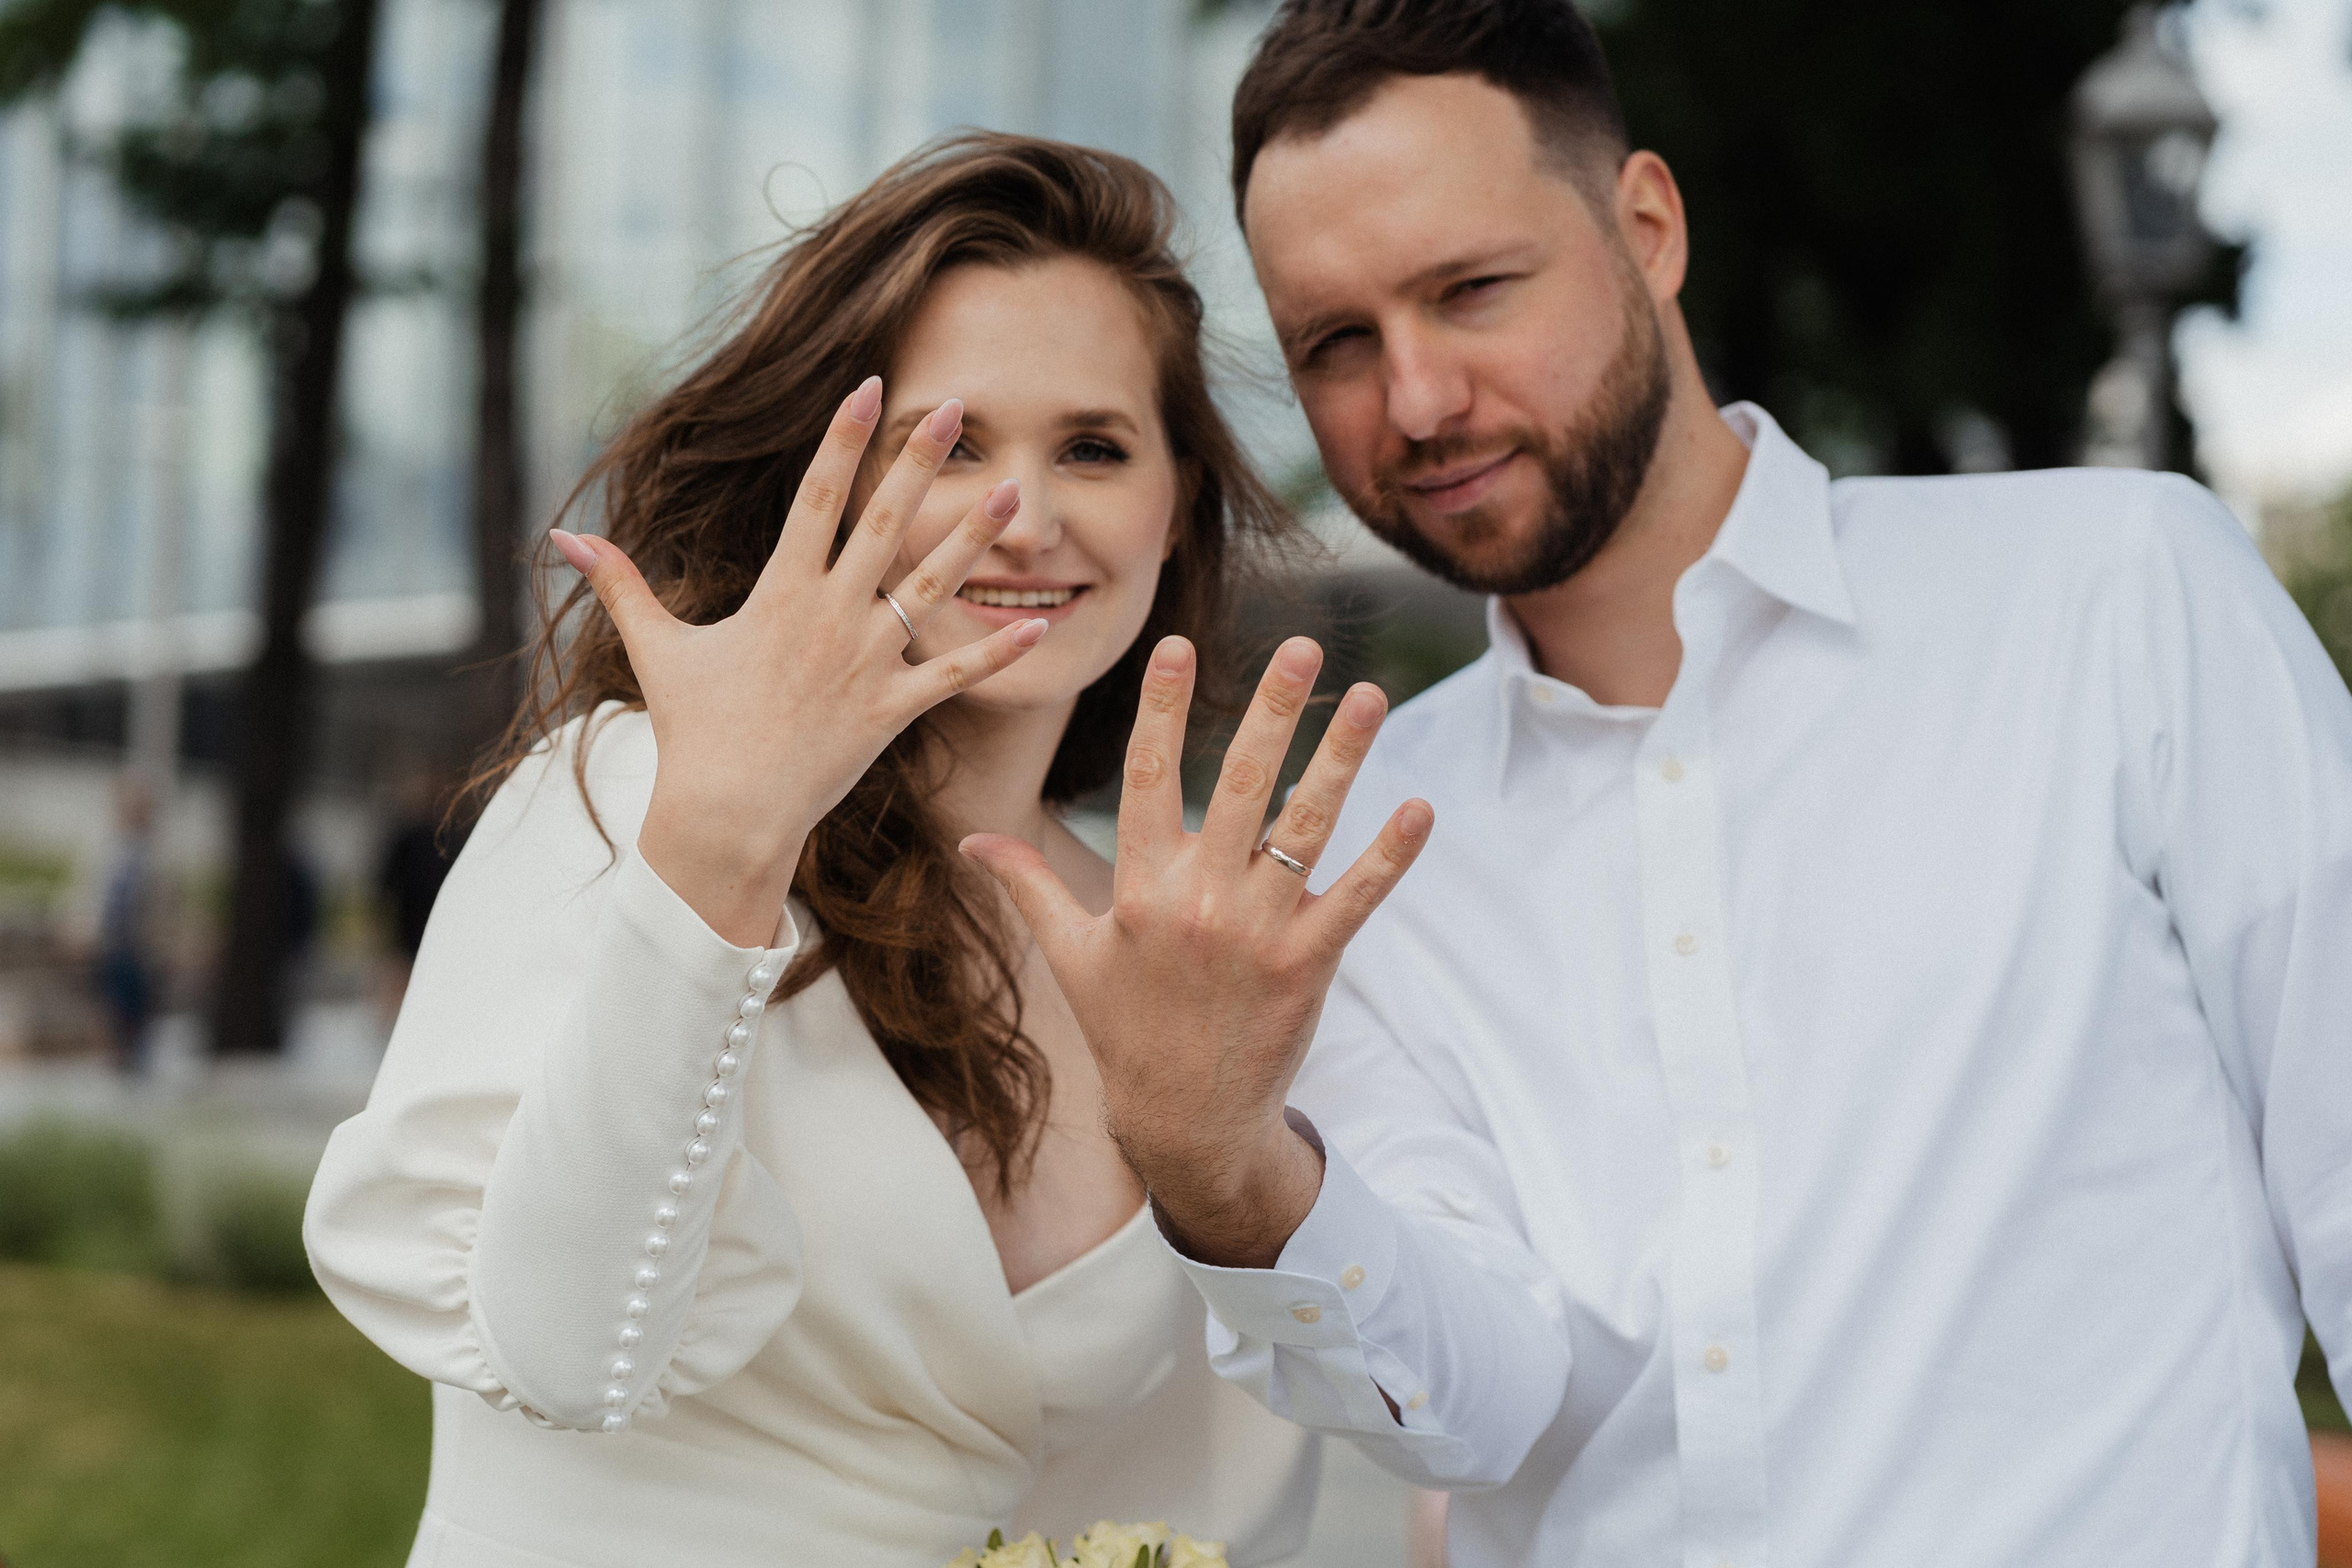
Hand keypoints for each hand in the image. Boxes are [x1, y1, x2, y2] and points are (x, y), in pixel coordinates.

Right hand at [550, 377, 1044, 946]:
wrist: (726, 815)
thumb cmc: (694, 733)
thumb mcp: (656, 649)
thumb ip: (619, 585)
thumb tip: (560, 537)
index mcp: (780, 592)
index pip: (817, 495)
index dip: (845, 437)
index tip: (872, 385)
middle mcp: (829, 616)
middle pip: (885, 522)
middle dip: (921, 460)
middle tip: (959, 406)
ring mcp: (865, 663)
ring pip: (931, 587)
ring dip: (973, 538)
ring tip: (1012, 491)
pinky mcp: (892, 712)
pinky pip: (953, 675)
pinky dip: (996, 651)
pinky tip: (1041, 622)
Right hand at [962, 634, 1433, 1266]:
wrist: (1183, 1123)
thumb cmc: (1125, 1031)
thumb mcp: (1070, 956)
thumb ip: (1029, 886)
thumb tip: (972, 842)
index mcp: (1138, 889)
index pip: (1148, 777)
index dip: (1162, 709)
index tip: (1176, 646)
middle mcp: (1196, 901)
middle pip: (1236, 785)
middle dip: (1273, 710)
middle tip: (1305, 645)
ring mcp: (1255, 933)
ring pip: (1302, 827)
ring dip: (1340, 758)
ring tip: (1370, 696)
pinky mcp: (1305, 966)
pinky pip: (1353, 899)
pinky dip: (1389, 856)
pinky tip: (1420, 807)